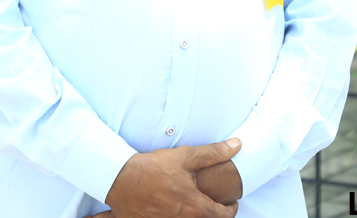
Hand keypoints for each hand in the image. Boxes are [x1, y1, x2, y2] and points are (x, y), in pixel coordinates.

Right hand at [103, 138, 241, 217]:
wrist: (120, 179)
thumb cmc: (153, 168)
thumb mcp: (185, 156)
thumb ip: (213, 153)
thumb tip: (237, 145)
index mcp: (195, 208)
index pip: (223, 216)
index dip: (231, 209)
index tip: (231, 202)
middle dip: (213, 214)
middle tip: (213, 203)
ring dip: (193, 215)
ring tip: (192, 204)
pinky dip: (173, 216)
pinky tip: (170, 207)